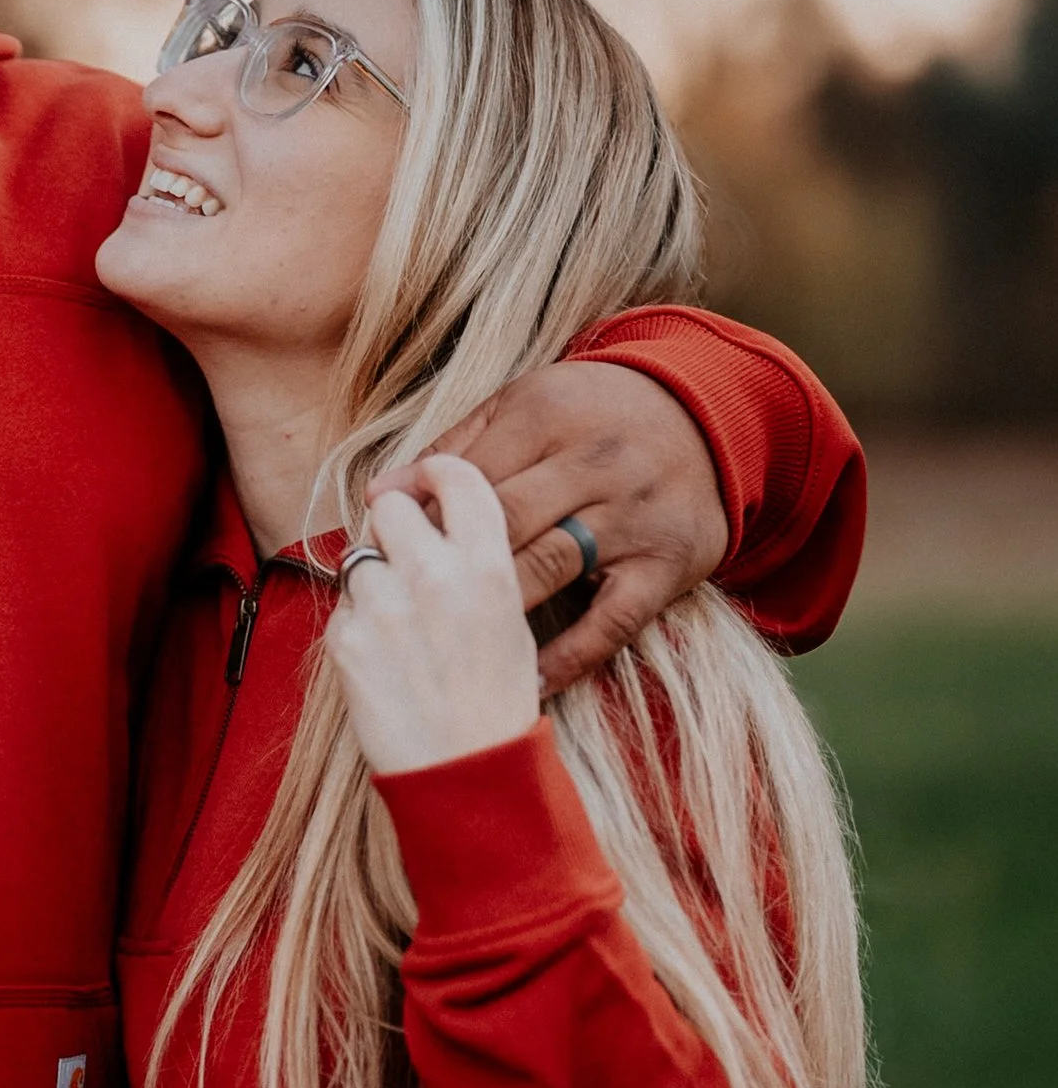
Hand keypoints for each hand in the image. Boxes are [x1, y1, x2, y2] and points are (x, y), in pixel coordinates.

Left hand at [327, 456, 540, 776]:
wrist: (465, 770)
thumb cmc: (494, 700)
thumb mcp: (510, 618)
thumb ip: (475, 562)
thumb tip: (438, 521)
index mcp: (487, 565)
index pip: (456, 477)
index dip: (436, 472)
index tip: (425, 482)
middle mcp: (434, 576)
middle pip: (392, 506)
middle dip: (394, 523)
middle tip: (404, 555)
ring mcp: (384, 607)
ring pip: (359, 556)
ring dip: (372, 578)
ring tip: (400, 624)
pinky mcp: (346, 640)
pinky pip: (343, 608)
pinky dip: (357, 625)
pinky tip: (385, 659)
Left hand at [367, 361, 725, 695]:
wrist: (707, 423)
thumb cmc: (591, 419)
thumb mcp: (526, 407)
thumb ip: (454, 449)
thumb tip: (380, 494)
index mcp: (549, 416)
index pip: (467, 477)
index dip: (420, 518)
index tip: (386, 553)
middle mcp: (594, 463)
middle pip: (502, 522)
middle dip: (447, 565)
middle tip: (408, 605)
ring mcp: (632, 518)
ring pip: (547, 567)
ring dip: (492, 610)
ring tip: (447, 644)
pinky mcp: (665, 568)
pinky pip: (610, 623)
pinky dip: (567, 658)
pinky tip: (525, 680)